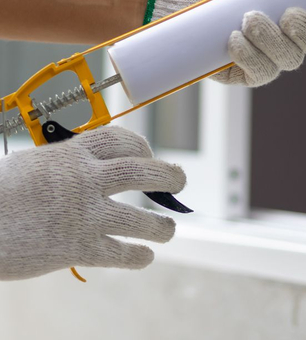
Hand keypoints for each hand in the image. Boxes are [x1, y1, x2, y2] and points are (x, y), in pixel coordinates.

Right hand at [0, 126, 185, 280]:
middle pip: (141, 172)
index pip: (120, 140)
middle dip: (167, 176)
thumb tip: (84, 165)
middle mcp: (86, 180)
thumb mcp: (32, 164)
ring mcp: (86, 214)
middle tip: (180, 181)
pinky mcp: (79, 247)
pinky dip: (136, 256)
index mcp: (72, 154)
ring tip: (169, 228)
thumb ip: (63, 164)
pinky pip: (119, 253)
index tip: (150, 154)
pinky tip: (145, 257)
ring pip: (139, 218)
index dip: (141, 146)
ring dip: (160, 225)